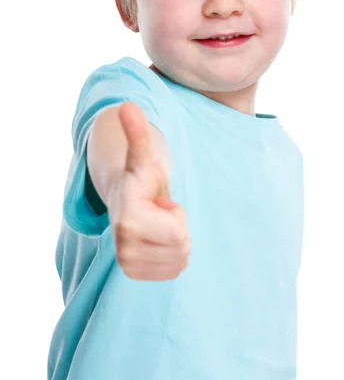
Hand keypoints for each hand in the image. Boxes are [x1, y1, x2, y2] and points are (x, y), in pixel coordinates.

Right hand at [107, 101, 190, 280]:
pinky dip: (171, 255)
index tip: (160, 203)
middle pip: (182, 249)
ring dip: (175, 241)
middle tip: (159, 214)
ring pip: (179, 261)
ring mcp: (128, 265)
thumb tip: (127, 104)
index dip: (176, 214)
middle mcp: (124, 249)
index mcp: (129, 221)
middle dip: (178, 228)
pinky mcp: (134, 275)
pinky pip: (174, 271)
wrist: (125, 200)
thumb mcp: (143, 157)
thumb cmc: (141, 179)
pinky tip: (156, 239)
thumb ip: (137, 133)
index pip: (180, 234)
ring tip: (157, 224)